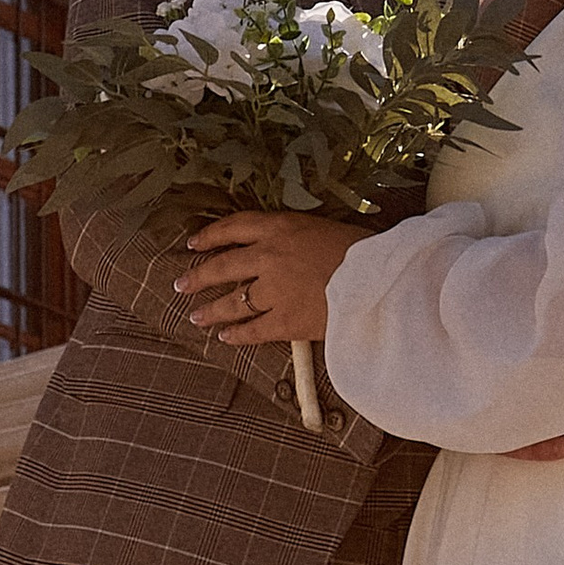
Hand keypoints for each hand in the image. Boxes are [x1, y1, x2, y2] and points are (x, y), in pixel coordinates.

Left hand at [177, 209, 354, 343]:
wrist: (381, 280)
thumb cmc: (364, 250)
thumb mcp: (325, 228)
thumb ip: (297, 237)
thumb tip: (282, 246)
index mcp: (281, 227)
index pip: (234, 226)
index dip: (209, 235)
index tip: (193, 243)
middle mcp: (269, 256)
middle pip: (223, 266)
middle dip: (198, 277)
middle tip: (181, 284)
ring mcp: (275, 290)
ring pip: (232, 302)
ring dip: (211, 310)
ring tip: (195, 316)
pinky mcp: (286, 321)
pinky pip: (253, 330)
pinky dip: (237, 335)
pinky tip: (225, 337)